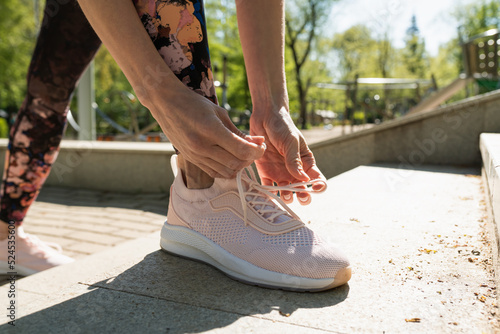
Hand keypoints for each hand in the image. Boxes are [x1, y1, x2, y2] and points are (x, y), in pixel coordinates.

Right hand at [149, 86, 265, 178]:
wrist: (166, 103)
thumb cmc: (195, 104)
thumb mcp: (220, 113)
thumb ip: (238, 131)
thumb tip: (258, 142)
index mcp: (211, 130)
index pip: (242, 150)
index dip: (256, 151)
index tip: (261, 146)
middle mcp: (202, 146)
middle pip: (236, 164)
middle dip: (250, 159)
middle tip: (254, 149)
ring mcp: (195, 155)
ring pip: (226, 172)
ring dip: (238, 166)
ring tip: (242, 154)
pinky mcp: (191, 160)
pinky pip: (214, 173)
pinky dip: (226, 169)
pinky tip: (229, 158)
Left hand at [250, 106, 325, 204]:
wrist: (264, 118)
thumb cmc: (282, 126)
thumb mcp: (291, 141)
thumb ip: (294, 160)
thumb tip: (303, 179)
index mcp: (305, 162)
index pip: (316, 178)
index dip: (318, 187)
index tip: (315, 188)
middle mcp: (294, 170)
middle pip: (301, 189)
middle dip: (302, 196)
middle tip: (299, 195)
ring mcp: (280, 173)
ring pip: (285, 191)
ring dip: (286, 196)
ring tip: (284, 194)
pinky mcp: (265, 172)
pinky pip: (267, 187)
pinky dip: (269, 193)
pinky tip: (270, 194)